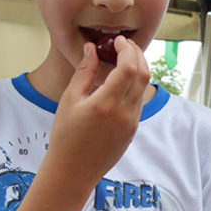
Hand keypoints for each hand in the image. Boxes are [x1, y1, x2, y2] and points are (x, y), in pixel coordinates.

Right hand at [45, 39, 149, 189]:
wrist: (74, 170)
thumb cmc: (66, 135)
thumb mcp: (70, 100)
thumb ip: (84, 71)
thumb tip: (92, 48)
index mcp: (106, 104)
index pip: (129, 68)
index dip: (127, 49)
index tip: (118, 40)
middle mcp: (124, 113)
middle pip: (143, 74)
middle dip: (137, 55)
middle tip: (125, 44)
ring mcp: (132, 122)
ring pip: (144, 88)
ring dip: (138, 69)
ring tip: (124, 58)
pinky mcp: (133, 129)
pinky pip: (139, 101)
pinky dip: (135, 85)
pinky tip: (121, 80)